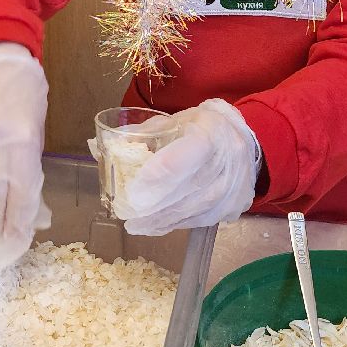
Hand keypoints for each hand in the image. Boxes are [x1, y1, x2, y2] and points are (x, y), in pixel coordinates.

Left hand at [118, 99, 260, 235]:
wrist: (244, 140)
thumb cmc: (201, 127)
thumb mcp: (173, 121)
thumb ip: (141, 135)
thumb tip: (103, 149)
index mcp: (211, 133)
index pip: (187, 155)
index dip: (160, 174)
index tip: (134, 191)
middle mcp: (228, 161)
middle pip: (188, 189)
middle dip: (154, 205)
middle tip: (127, 214)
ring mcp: (233, 187)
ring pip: (193, 209)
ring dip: (162, 220)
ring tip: (136, 225)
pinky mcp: (233, 206)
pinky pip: (200, 220)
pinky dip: (175, 224)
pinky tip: (156, 226)